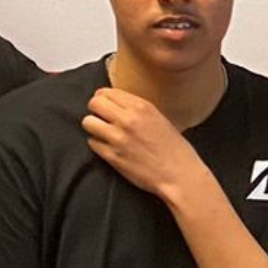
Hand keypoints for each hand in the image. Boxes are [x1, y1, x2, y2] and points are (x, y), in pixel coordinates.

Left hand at [83, 88, 210, 203]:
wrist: (179, 176)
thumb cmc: (176, 151)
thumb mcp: (161, 119)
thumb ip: (139, 110)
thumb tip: (119, 106)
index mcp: (142, 107)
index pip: (107, 92)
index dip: (103, 98)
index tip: (105, 105)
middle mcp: (128, 119)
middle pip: (94, 103)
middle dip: (96, 110)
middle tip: (102, 118)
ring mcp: (118, 138)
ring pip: (88, 122)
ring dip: (94, 127)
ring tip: (103, 133)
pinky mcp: (112, 156)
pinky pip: (92, 143)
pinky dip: (98, 145)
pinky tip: (109, 147)